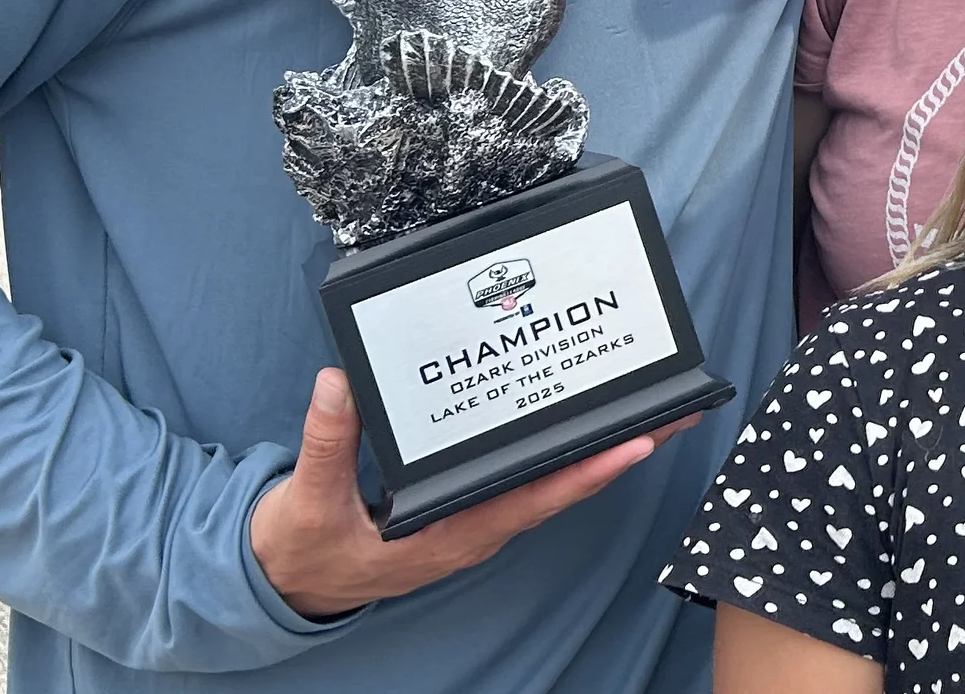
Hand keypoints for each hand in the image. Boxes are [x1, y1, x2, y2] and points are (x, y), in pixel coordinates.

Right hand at [250, 367, 698, 618]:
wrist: (290, 579)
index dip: (584, 473)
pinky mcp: (470, 504)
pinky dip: (564, 452)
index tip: (635, 444)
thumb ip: (326, 444)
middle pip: (561, 486)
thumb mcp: (307, 502)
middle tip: (675, 412)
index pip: (531, 499)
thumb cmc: (305, 546)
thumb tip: (340, 384)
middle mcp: (476, 526)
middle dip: (618, 451)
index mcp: (449, 533)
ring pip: (552, 482)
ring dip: (600, 449)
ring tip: (652, 410)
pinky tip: (584, 423)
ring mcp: (477, 517)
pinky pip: (529, 477)